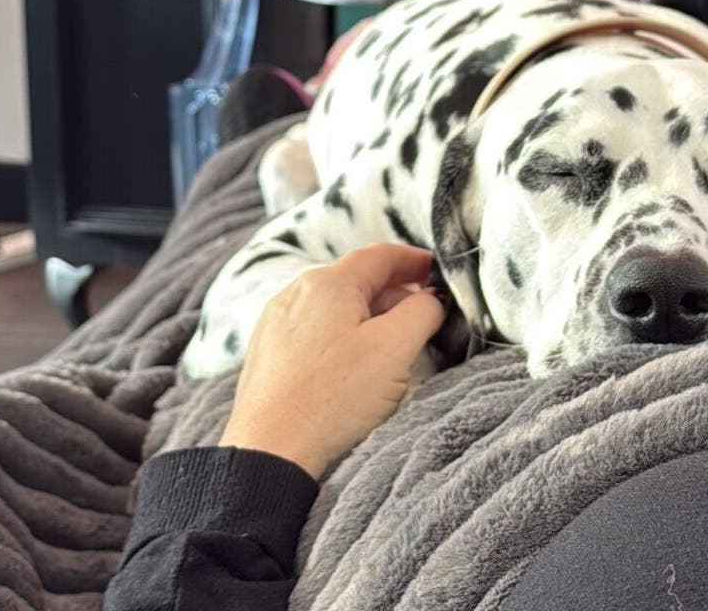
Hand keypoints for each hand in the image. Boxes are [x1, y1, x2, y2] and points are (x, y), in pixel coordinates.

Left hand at [219, 244, 443, 478]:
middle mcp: (296, 293)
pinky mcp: (268, 353)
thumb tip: (432, 298)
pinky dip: (343, 336)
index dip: (416, 260)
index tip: (439, 273)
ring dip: (369, 317)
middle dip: (396, 294)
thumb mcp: (395, 349)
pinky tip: (354, 366)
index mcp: (328, 283)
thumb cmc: (334, 398)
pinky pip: (315, 331)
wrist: (271, 452)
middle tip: (425, 318)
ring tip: (393, 347)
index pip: (381, 255)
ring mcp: (276, 323)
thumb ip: (423, 311)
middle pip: (358, 280)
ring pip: (336, 307)